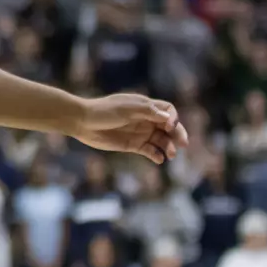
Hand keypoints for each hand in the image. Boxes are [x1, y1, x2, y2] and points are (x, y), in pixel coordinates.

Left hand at [71, 94, 187, 164]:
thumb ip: (148, 112)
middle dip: (178, 134)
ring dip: (169, 147)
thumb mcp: (127, 109)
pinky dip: (156, 155)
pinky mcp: (133, 145)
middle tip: (183, 144)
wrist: (83, 122)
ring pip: (161, 140)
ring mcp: (140, 132)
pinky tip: (159, 159)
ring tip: (171, 155)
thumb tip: (169, 119)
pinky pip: (149, 151)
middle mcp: (145, 119)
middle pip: (169, 127)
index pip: (168, 111)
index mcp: (145, 106)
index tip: (169, 126)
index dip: (173, 118)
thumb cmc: (104, 111)